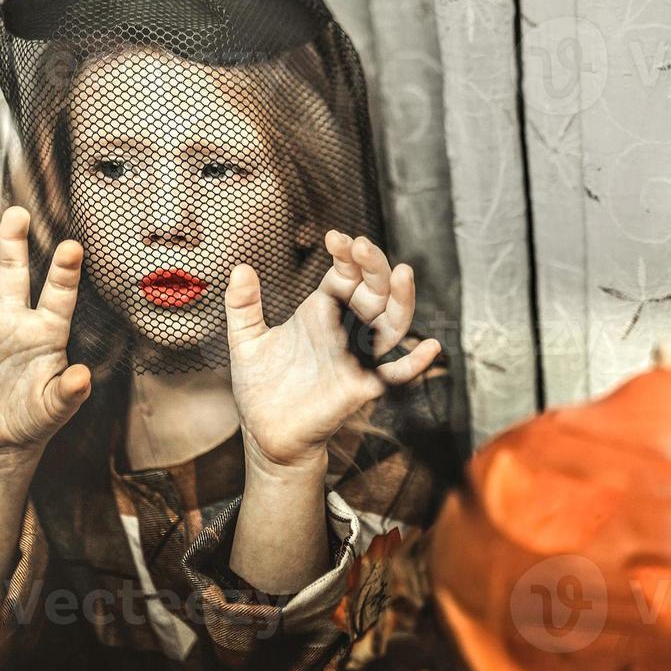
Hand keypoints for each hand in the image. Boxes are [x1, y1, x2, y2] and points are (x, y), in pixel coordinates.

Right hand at [0, 206, 91, 459]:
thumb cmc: (35, 419)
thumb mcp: (56, 408)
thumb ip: (69, 392)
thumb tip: (83, 376)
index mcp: (46, 332)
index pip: (58, 296)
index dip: (64, 273)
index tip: (72, 246)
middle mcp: (13, 322)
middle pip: (13, 276)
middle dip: (14, 245)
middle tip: (17, 214)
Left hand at [225, 230, 441, 468]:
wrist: (265, 433)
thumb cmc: (260, 387)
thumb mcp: (245, 340)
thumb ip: (243, 305)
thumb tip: (239, 268)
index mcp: (322, 311)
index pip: (345, 274)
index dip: (345, 254)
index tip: (334, 237)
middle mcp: (345, 329)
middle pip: (373, 290)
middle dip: (372, 265)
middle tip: (361, 246)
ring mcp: (357, 357)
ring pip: (391, 323)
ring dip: (400, 299)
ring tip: (403, 273)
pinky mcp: (361, 386)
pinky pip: (395, 374)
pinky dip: (415, 363)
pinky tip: (432, 348)